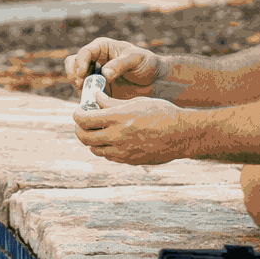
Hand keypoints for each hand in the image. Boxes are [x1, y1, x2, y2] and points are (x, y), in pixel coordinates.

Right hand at [64, 37, 163, 98]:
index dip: (80, 62)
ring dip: (79, 88)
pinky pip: (86, 93)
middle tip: (81, 85)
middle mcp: (94, 60)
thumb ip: (120, 64)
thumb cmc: (145, 61)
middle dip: (74, 75)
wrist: (152, 77)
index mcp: (101, 47)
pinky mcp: (97, 89)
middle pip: (73, 64)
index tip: (82, 74)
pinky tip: (95, 103)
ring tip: (88, 96)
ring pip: (76, 79)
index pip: (85, 52)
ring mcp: (94, 74)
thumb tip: (104, 73)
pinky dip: (86, 98)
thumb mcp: (136, 58)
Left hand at [72, 91, 199, 164]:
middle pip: (84, 137)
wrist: (182, 134)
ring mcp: (123, 151)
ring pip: (95, 149)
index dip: (77, 115)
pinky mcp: (129, 160)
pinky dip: (105, 148)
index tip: (79, 111)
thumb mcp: (136, 102)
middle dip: (80, 129)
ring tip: (97, 131)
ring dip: (91, 140)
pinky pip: (109, 156)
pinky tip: (111, 140)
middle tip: (83, 123)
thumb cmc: (162, 113)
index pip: (84, 119)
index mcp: (118, 118)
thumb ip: (113, 102)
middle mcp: (117, 136)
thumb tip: (95, 98)